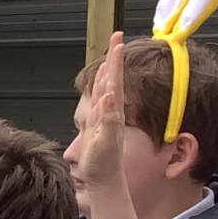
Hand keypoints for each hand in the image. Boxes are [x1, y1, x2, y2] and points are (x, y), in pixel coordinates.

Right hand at [77, 31, 129, 188]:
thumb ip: (108, 120)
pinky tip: (102, 86)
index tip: (119, 42)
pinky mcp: (98, 125)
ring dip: (108, 70)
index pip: (114, 81)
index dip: (115, 61)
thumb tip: (110, 96)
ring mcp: (105, 118)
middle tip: (116, 37)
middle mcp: (110, 112)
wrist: (104, 181)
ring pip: (106, 87)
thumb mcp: (104, 143)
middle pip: (112, 78)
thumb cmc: (103, 165)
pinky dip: (101, 88)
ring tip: (110, 55)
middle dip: (114, 57)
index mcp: (112, 112)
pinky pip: (100, 100)